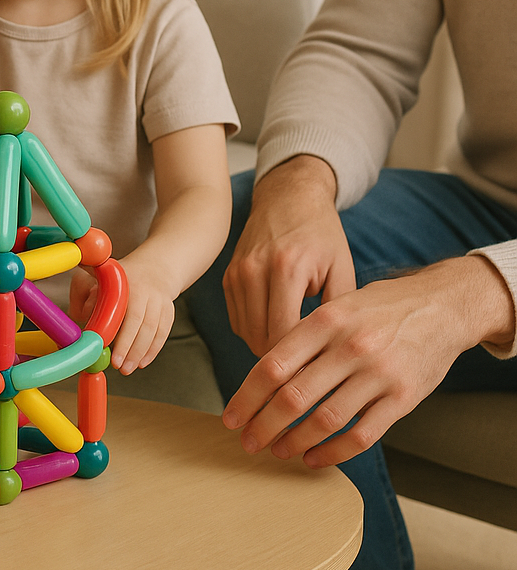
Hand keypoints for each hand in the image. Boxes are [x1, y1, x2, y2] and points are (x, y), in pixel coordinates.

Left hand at [71, 258, 173, 374]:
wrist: (154, 268)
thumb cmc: (116, 278)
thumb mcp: (96, 276)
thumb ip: (85, 294)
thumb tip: (82, 317)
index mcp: (125, 280)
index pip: (119, 305)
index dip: (112, 326)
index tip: (102, 344)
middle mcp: (145, 290)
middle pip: (139, 321)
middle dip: (128, 346)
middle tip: (116, 365)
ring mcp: (160, 301)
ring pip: (153, 330)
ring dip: (139, 352)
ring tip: (126, 369)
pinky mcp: (169, 311)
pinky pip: (163, 333)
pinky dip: (153, 350)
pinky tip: (142, 363)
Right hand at [223, 155, 354, 355]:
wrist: (288, 198)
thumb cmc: (321, 233)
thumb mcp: (341, 267)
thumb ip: (339, 311)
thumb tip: (334, 354)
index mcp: (286, 268)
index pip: (283, 334)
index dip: (300, 359)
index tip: (317, 371)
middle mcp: (254, 271)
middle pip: (259, 338)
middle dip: (282, 358)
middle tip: (306, 367)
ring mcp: (237, 274)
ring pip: (245, 333)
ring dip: (267, 346)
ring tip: (293, 349)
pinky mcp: (228, 277)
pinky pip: (237, 320)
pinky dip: (254, 331)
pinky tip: (276, 328)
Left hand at [223, 256, 514, 466]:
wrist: (442, 306)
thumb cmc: (377, 309)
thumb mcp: (335, 307)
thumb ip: (303, 338)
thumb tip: (261, 376)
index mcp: (325, 320)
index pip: (273, 365)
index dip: (247, 396)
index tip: (232, 417)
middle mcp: (350, 346)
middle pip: (294, 397)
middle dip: (264, 425)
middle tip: (248, 442)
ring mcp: (379, 373)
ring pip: (325, 420)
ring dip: (295, 441)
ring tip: (277, 450)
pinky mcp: (403, 397)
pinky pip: (362, 434)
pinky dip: (334, 452)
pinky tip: (315, 458)